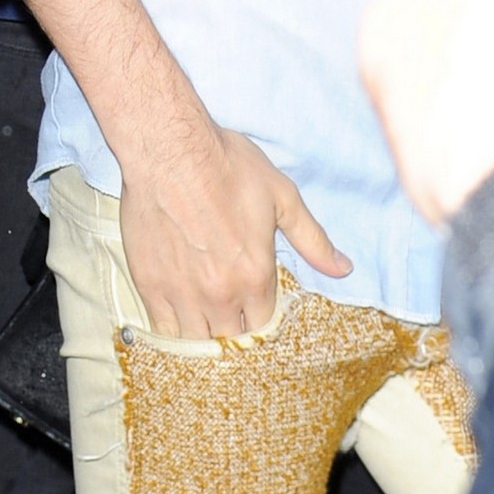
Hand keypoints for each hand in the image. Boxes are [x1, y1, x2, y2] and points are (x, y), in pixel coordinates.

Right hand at [118, 121, 350, 338]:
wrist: (171, 150)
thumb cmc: (227, 165)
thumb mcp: (281, 196)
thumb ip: (312, 239)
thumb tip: (343, 268)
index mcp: (255, 275)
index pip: (264, 325)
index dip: (262, 318)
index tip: (256, 308)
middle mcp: (220, 294)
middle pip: (232, 341)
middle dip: (235, 332)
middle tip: (231, 315)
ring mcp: (182, 295)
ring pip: (197, 343)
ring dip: (204, 337)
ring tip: (205, 321)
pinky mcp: (150, 287)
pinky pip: (164, 332)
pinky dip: (173, 331)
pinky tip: (178, 319)